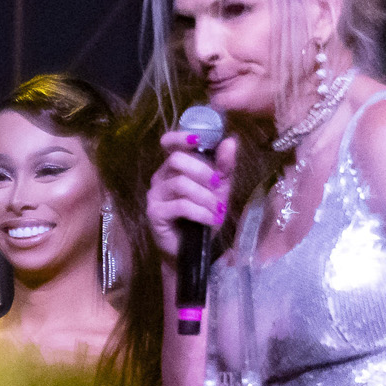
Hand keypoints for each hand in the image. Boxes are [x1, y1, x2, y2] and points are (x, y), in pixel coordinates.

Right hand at [144, 128, 237, 261]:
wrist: (192, 249)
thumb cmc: (203, 215)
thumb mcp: (219, 188)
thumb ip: (224, 166)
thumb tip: (230, 141)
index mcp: (173, 167)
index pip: (169, 143)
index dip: (181, 137)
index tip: (199, 140)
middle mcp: (160, 178)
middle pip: (177, 160)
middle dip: (203, 171)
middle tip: (218, 186)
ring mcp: (155, 195)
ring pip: (180, 183)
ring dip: (205, 196)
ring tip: (217, 209)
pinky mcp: (154, 213)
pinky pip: (180, 205)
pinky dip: (201, 212)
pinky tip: (211, 219)